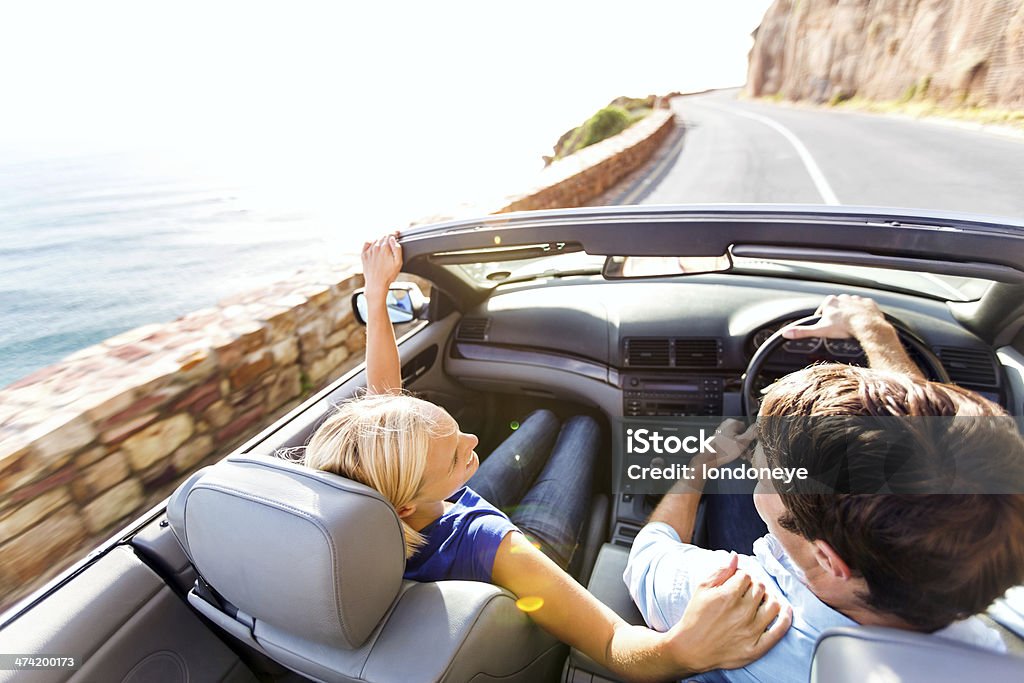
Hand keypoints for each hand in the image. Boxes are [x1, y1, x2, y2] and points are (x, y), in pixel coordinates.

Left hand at [361, 232, 402, 299]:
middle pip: (383, 236)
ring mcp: (369, 251)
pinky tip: (374, 247)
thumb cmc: (389, 275)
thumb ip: (397, 248)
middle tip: (392, 241)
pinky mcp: (364, 255)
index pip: (390, 234)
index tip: (397, 233)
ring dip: (381, 241)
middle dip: (388, 237)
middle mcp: (376, 247)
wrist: (376, 284)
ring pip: (376, 240)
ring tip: (384, 246)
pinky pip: (367, 243)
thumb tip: (393, 239)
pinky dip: (371, 243)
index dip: (395, 233)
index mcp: (385, 247)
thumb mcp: (398, 262)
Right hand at [666, 553, 791, 671]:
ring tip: (762, 600)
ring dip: (770, 598)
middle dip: (755, 586)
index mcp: (727, 596)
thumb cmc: (695, 618)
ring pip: (773, 605)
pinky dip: (786, 618)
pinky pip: (779, 631)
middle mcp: (741, 613)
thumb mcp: (702, 590)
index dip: (742, 576)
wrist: (690, 649)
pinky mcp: (756, 648)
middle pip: (760, 588)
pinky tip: (785, 610)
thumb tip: (735, 556)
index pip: (746, 576)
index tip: (738, 582)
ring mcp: (751, 631)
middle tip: (748, 591)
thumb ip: (720, 572)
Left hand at [696, 419, 756, 470]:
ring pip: (738, 439)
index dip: (752, 438)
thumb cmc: (723, 451)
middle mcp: (727, 425)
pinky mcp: (720, 438)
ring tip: (744, 456)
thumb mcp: (742, 442)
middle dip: (747, 445)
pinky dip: (736, 448)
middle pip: (743, 434)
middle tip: (748, 453)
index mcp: (732, 422)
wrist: (709, 458)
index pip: (748, 427)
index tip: (753, 446)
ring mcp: (723, 431)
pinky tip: (738, 455)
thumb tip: (759, 425)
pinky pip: (732, 442)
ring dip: (742, 448)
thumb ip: (752, 433)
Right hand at [782, 294, 888, 340]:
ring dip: (851, 314)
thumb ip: (803, 331)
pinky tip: (863, 323)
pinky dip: (864, 314)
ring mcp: (857, 300)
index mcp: (830, 301)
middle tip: (840, 328)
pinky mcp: (869, 303)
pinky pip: (865, 308)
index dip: (824, 319)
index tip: (827, 327)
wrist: (866, 325)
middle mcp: (843, 297)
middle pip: (838, 308)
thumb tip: (786, 333)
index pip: (823, 310)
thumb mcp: (819, 330)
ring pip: (851, 307)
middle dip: (838, 317)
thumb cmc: (843, 327)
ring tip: (851, 326)